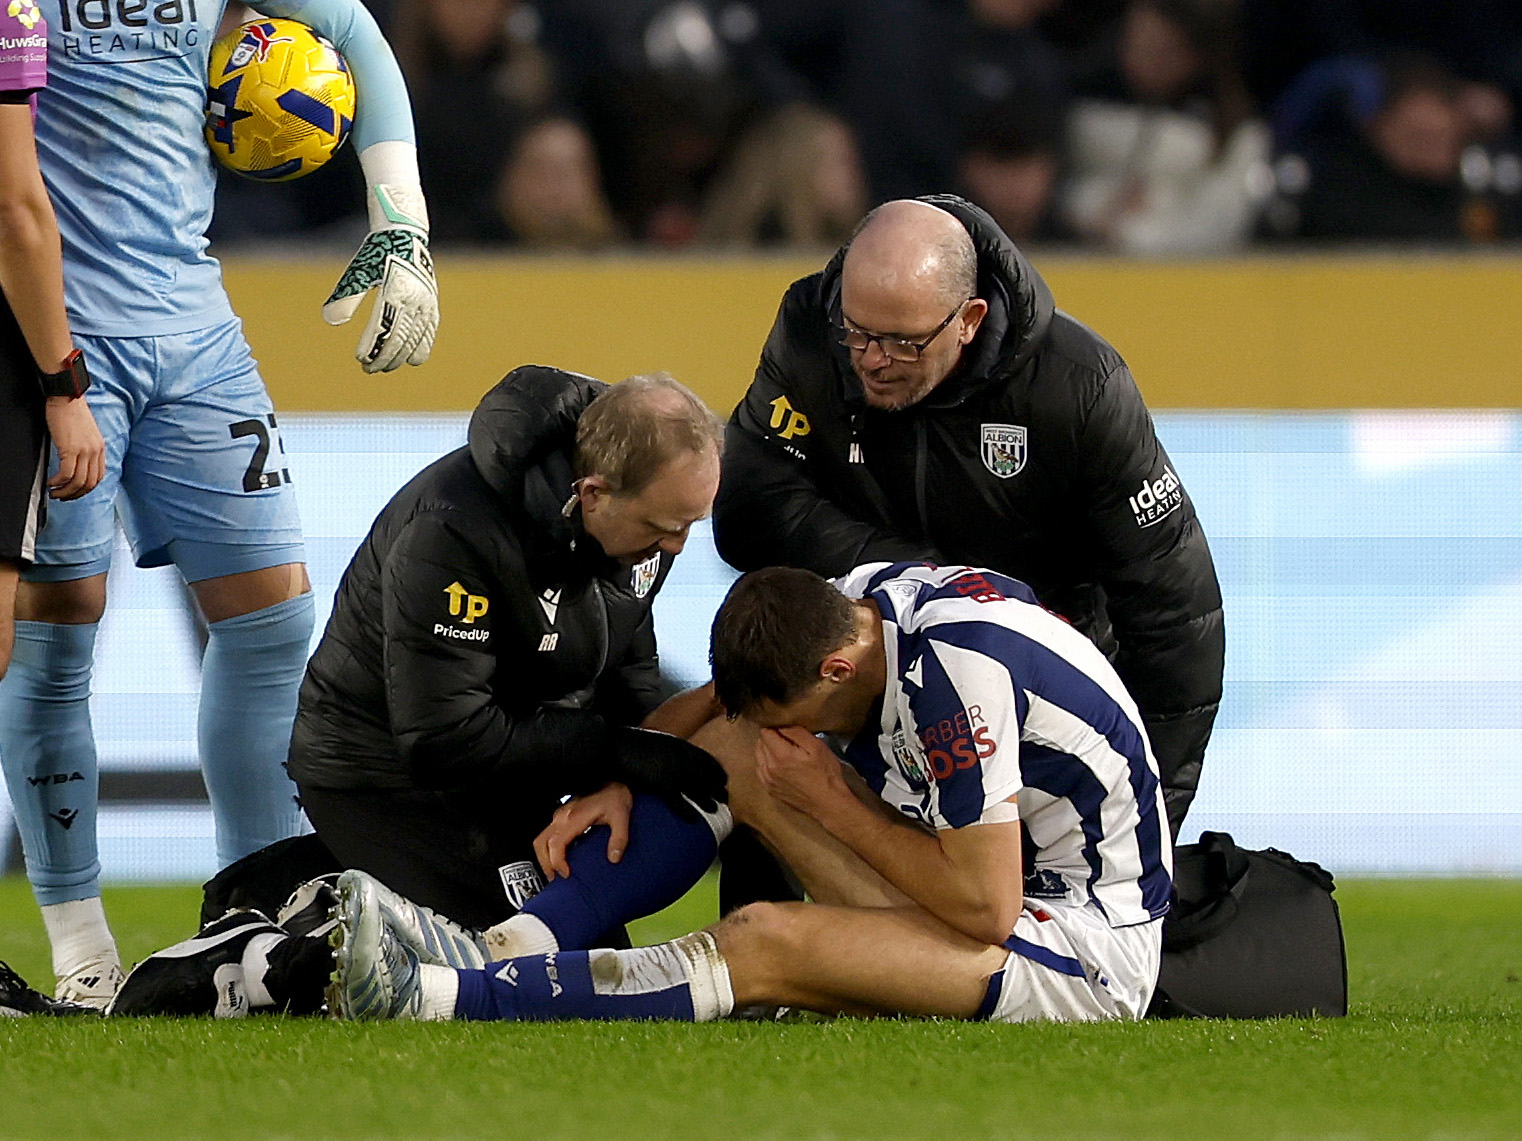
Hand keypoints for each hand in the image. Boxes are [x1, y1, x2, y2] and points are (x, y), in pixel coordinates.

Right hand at [43, 396, 104, 500]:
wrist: (67, 398)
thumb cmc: (73, 413)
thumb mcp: (86, 434)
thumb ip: (86, 449)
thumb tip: (78, 464)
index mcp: (100, 448)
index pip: (99, 477)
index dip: (86, 489)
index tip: (75, 492)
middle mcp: (95, 451)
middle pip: (90, 483)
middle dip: (75, 494)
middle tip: (62, 496)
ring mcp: (84, 451)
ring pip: (78, 481)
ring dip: (65, 491)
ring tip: (54, 492)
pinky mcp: (70, 448)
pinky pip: (66, 473)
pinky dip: (57, 481)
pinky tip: (51, 482)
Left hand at [323, 183, 438, 372]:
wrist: (406, 237)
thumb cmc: (377, 254)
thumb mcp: (358, 272)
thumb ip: (345, 298)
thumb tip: (330, 320)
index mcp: (395, 291)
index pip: (383, 328)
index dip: (372, 347)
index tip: (360, 358)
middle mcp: (414, 300)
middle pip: (400, 340)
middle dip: (384, 358)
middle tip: (369, 369)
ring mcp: (426, 305)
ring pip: (415, 341)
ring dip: (399, 358)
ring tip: (384, 367)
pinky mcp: (432, 306)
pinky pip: (428, 335)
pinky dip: (419, 349)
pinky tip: (408, 359)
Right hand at [533, 783, 633, 880]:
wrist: (614, 783)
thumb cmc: (616, 796)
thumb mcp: (622, 817)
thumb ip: (619, 838)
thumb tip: (614, 858)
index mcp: (574, 817)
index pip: (555, 844)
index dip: (557, 862)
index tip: (566, 874)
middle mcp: (562, 816)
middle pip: (541, 843)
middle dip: (545, 864)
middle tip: (555, 879)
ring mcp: (560, 815)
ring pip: (541, 839)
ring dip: (544, 857)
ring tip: (556, 872)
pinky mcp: (563, 815)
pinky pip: (548, 834)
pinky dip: (549, 849)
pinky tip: (561, 858)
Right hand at [610, 725, 727, 820]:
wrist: (614, 746)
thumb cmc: (629, 744)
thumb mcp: (654, 742)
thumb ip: (665, 750)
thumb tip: (668, 758)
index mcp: (678, 745)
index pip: (704, 758)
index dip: (715, 769)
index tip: (723, 778)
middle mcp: (680, 756)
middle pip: (705, 773)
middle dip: (716, 785)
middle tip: (726, 796)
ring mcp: (672, 770)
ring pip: (697, 788)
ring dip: (708, 799)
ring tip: (717, 808)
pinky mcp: (662, 783)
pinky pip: (679, 801)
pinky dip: (688, 811)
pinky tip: (693, 819)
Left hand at [754, 726, 851, 820]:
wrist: (828, 803)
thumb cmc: (826, 774)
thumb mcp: (817, 747)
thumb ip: (796, 732)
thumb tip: (781, 724)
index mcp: (780, 755)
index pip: (765, 732)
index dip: (775, 727)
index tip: (785, 728)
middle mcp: (769, 768)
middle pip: (760, 743)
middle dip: (771, 737)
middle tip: (786, 739)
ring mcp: (768, 780)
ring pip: (758, 756)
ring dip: (767, 749)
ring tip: (783, 751)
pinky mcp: (770, 789)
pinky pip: (760, 770)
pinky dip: (765, 763)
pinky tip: (778, 764)